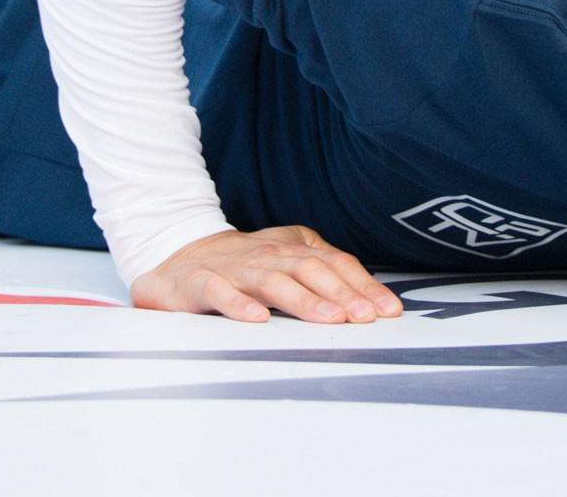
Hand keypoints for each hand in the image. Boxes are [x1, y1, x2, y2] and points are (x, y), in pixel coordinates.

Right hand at [131, 225, 405, 323]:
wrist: (178, 257)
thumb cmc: (244, 266)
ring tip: (329, 319)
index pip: (334, 262)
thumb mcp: (287, 261)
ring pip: (272, 280)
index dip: (363, 285)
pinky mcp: (199, 283)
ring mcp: (233, 268)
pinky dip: (238, 304)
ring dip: (303, 300)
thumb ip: (323, 274)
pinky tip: (257, 319)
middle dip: (341, 294)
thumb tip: (374, 302)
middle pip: (310, 269)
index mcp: (291, 247)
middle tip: (366, 317)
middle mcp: (266, 254)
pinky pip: (219, 292)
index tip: (388, 310)